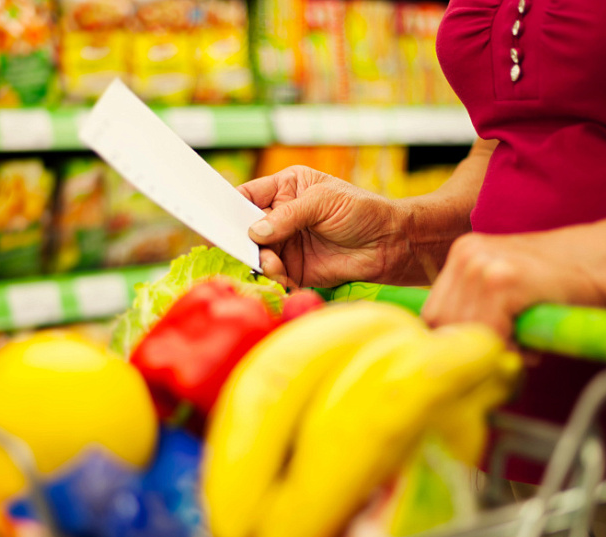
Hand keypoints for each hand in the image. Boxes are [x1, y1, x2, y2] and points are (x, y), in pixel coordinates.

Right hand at [238, 166, 407, 287]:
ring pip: (257, 254)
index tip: (214, 218)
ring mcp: (286, 244)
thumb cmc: (361, 211)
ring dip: (260, 260)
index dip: (229, 206)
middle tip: (240, 247)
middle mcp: (281, 216)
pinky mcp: (295, 270)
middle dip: (241, 239)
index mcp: (285, 188)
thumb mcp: (324, 202)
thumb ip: (288, 215)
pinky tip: (282, 276)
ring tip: (273, 264)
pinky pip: (273, 275)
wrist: (390, 244)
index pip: (248, 195)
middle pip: (246, 228)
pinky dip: (273, 278)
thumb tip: (255, 231)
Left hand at [421, 230, 605, 337]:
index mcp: (463, 253)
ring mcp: (482, 265)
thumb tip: (451, 354)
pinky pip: (489, 332)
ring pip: (464, 331)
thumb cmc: (561, 284)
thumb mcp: (508, 286)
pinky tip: (530, 344)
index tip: (480, 352)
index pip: (433, 313)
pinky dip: (508, 347)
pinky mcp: (503, 280)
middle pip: (441, 323)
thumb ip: (478, 310)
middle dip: (471, 346)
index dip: (454, 340)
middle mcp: (466, 254)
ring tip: (522, 345)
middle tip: (508, 351)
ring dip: (493, 348)